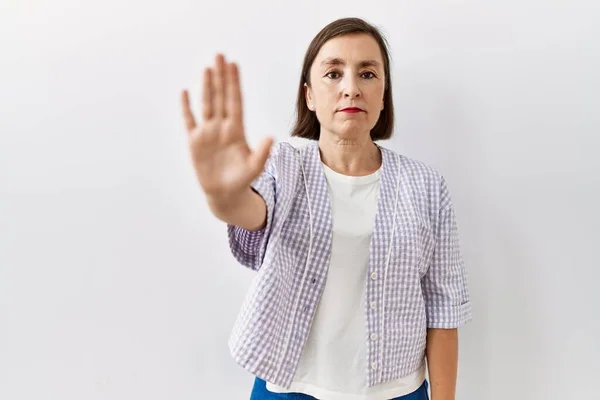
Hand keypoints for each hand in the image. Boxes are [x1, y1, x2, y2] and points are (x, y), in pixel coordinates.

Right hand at [181, 54, 272, 201]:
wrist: (225, 193)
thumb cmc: (242, 180)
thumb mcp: (255, 167)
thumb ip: (262, 153)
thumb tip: (272, 137)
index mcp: (237, 130)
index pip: (235, 101)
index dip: (234, 83)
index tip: (234, 65)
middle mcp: (222, 127)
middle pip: (221, 96)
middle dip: (221, 76)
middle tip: (220, 55)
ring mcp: (208, 132)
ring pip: (206, 104)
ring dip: (207, 86)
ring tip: (207, 68)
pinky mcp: (195, 141)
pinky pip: (189, 120)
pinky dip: (186, 107)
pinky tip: (185, 92)